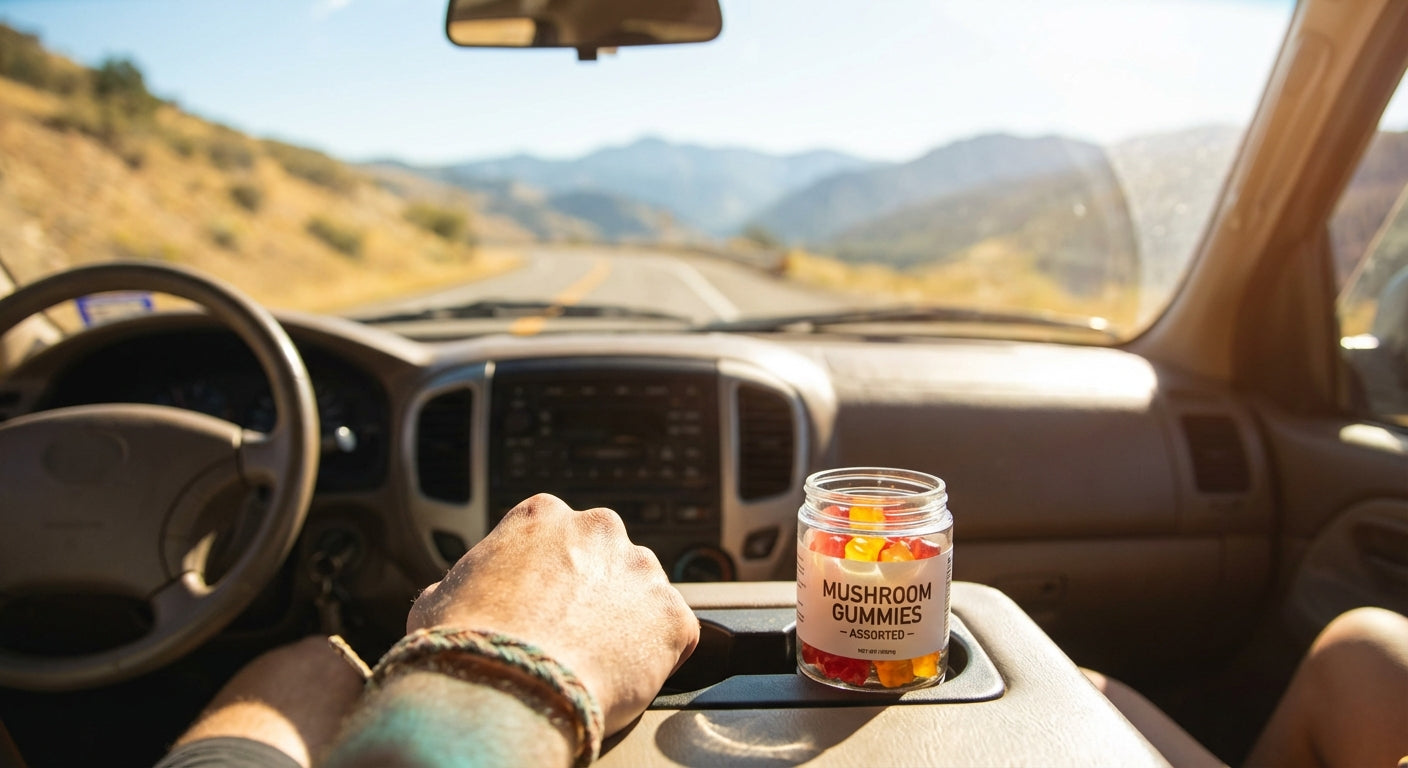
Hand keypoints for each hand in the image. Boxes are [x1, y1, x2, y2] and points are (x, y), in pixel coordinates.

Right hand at [407, 493, 699, 733]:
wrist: (500, 690)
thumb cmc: (464, 645)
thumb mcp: (441, 598)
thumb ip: (468, 581)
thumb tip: (458, 594)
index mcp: (542, 516)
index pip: (556, 536)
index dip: (548, 574)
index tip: (542, 601)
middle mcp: (599, 529)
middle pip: (606, 557)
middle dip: (593, 590)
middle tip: (570, 634)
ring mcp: (642, 571)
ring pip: (643, 593)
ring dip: (627, 620)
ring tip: (595, 662)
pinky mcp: (672, 617)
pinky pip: (675, 634)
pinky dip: (659, 655)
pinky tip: (628, 677)